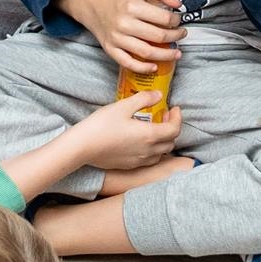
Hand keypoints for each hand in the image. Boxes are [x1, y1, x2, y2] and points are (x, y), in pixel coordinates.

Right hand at [68, 92, 184, 167]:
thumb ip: (144, 99)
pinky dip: (153, 150)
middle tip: (165, 115)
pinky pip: (149, 160)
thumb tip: (159, 95)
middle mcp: (148, 151)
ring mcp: (139, 160)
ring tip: (154, 128)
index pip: (175, 129)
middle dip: (172, 128)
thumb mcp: (123, 106)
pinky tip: (142, 141)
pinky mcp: (130, 166)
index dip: (178, 118)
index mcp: (149, 135)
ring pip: (161, 153)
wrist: (82, 147)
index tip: (174, 108)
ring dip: (164, 140)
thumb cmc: (101, 125)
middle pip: (171, 142)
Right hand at [69, 0, 184, 75]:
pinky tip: (154, 67)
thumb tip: (178, 4)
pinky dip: (142, 68)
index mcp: (132, 6)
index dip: (176, 20)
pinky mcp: (110, 48)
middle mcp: (124, 23)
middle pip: (158, 36)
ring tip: (176, 53)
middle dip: (175, 37)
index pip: (163, 18)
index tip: (178, 20)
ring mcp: (116, 38)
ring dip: (165, 55)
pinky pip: (127, 63)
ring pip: (146, 52)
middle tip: (181, 35)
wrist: (92, 2)